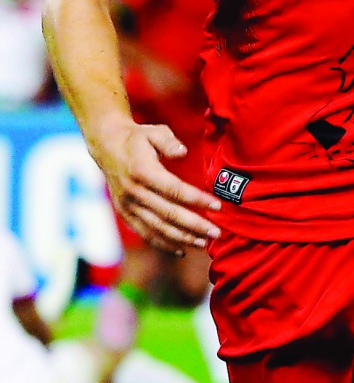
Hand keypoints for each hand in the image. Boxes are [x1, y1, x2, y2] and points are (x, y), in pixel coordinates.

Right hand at [94, 121, 220, 253]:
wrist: (107, 146)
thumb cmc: (138, 138)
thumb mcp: (154, 131)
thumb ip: (169, 142)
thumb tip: (183, 152)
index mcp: (142, 171)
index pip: (174, 189)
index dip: (196, 199)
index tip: (217, 205)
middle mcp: (133, 192)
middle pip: (168, 214)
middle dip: (195, 226)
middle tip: (217, 232)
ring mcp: (127, 206)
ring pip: (158, 228)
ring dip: (182, 238)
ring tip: (204, 243)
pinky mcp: (125, 214)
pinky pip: (145, 234)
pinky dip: (164, 244)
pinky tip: (182, 250)